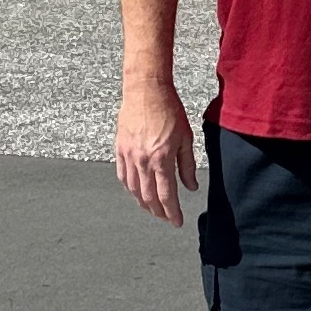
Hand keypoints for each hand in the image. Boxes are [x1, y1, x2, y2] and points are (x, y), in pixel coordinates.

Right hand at [113, 77, 197, 224]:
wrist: (145, 89)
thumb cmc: (168, 108)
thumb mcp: (186, 137)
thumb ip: (187, 165)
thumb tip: (191, 186)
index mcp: (161, 158)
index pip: (166, 196)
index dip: (172, 213)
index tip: (177, 221)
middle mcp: (143, 160)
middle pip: (148, 197)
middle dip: (158, 212)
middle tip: (166, 218)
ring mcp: (129, 155)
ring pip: (133, 189)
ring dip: (143, 203)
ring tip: (153, 208)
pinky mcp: (120, 148)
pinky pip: (122, 176)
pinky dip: (130, 188)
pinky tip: (136, 191)